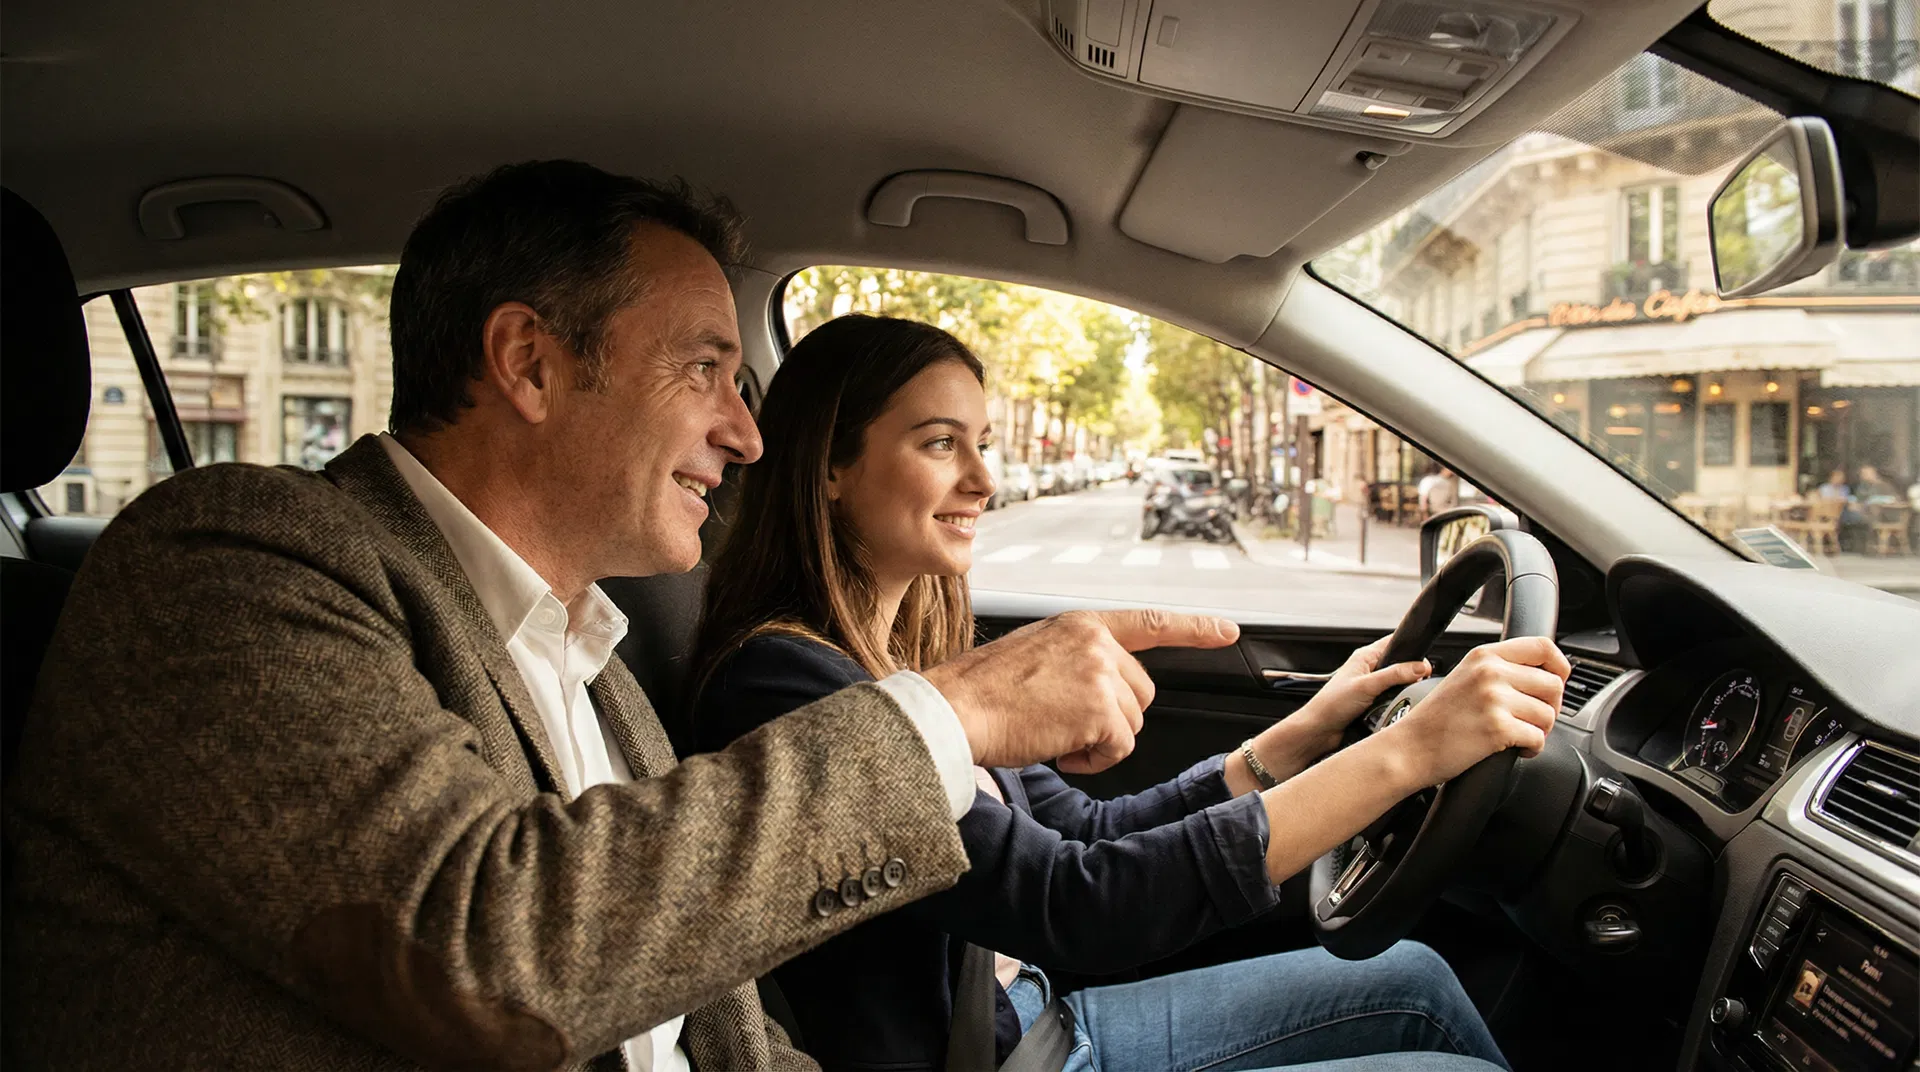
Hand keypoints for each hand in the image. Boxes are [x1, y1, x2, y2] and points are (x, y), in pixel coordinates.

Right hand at [922, 609, 1239, 772]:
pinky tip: (1057, 748)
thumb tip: (1108, 694)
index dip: (1193, 628)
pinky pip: (1119, 749)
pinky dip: (1091, 759)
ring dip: (1098, 741)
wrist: (953, 709)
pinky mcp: (1100, 709)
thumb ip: (1078, 662)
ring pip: (1132, 725)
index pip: (1149, 622)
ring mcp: (1100, 673)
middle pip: (1141, 694)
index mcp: (1081, 625)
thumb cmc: (982, 692)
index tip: (1229, 630)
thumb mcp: (1037, 655)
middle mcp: (1097, 642)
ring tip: (1051, 731)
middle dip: (1111, 718)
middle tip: (1061, 721)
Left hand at [1238, 636, 1430, 787]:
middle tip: (1419, 683)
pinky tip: (1399, 709)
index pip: (1394, 643)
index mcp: (1364, 657)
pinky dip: (1397, 704)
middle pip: (1400, 666)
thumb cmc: (1331, 705)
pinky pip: (1392, 701)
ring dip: (1403, 692)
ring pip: (1398, 685)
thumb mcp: (1366, 686)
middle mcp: (1368, 670)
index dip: (1411, 650)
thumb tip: (1420, 667)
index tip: (1426, 663)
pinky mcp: (1372, 704)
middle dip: (1411, 674)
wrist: (1318, 732)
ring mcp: (1370, 688)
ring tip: (1407, 697)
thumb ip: (1394, 675)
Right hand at [1370, 636, 1568, 789]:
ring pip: (1549, 714)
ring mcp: (1494, 699)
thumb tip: (1544, 675)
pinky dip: (1531, 749)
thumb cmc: (1437, 719)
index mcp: (1484, 655)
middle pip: (1553, 684)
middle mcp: (1490, 672)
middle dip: (1550, 707)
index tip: (1557, 681)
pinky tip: (1513, 749)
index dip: (1560, 666)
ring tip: (1518, 735)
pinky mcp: (1498, 728)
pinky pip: (1539, 739)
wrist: (1410, 748)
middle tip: (1531, 720)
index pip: (1543, 646)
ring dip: (1540, 731)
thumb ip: (1499, 669)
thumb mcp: (1465, 677)